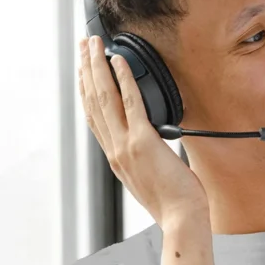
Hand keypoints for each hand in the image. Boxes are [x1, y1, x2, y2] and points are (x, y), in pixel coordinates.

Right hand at [79, 35, 209, 228]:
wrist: (181, 219)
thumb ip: (146, 158)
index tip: (84, 71)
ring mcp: (126, 145)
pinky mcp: (144, 142)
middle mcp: (114, 150)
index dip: (86, 91)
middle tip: (83, 46)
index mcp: (116, 158)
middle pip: (93, 102)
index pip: (94, 117)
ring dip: (98, 67)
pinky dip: (124, 79)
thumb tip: (155, 144)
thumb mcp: (151, 178)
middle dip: (87, 70)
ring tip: (94, 45)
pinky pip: (131, 103)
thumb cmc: (175, 203)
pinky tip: (120, 61)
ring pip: (105, 98)